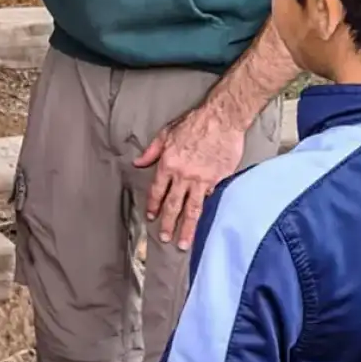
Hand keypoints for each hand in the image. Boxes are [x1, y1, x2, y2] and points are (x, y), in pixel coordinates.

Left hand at [134, 105, 246, 251]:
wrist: (222, 118)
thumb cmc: (194, 123)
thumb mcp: (166, 133)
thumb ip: (152, 151)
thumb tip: (138, 162)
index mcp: (168, 164)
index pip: (157, 191)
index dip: (153, 205)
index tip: (151, 217)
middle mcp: (183, 175)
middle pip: (174, 205)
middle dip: (168, 224)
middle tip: (165, 239)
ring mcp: (202, 179)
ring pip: (192, 209)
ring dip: (187, 228)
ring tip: (183, 243)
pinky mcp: (219, 179)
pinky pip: (210, 197)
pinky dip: (206, 209)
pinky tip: (204, 222)